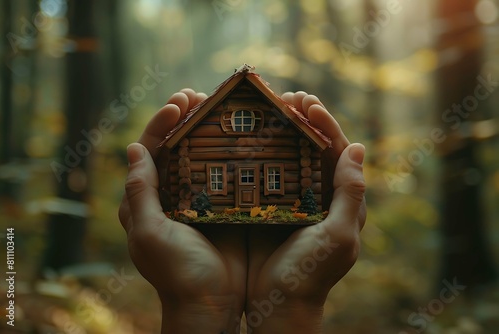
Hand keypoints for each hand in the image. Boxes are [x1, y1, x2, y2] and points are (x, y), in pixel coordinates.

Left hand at [118, 89, 246, 333]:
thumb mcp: (148, 232)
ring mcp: (203, 199)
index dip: (161, 123)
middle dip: (186, 119)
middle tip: (201, 96)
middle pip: (178, 147)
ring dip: (211, 131)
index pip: (151, 151)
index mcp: (150, 198)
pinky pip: (229, 174)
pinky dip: (235, 153)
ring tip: (223, 109)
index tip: (179, 101)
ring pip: (205, 156)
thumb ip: (139, 192)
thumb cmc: (175, 272)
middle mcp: (175, 194)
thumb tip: (133, 147)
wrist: (210, 304)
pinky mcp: (228, 207)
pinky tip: (246, 136)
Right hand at [245, 92, 365, 332]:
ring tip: (266, 111)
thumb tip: (359, 147)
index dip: (326, 125)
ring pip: (288, 159)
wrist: (278, 305)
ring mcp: (292, 202)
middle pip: (312, 150)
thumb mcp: (338, 236)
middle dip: (302, 122)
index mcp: (340, 201)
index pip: (338, 153)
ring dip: (280, 133)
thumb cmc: (311, 274)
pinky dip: (259, 155)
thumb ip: (351, 194)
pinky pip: (266, 175)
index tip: (308, 102)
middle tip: (285, 98)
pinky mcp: (268, 208)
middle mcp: (318, 197)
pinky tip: (246, 141)